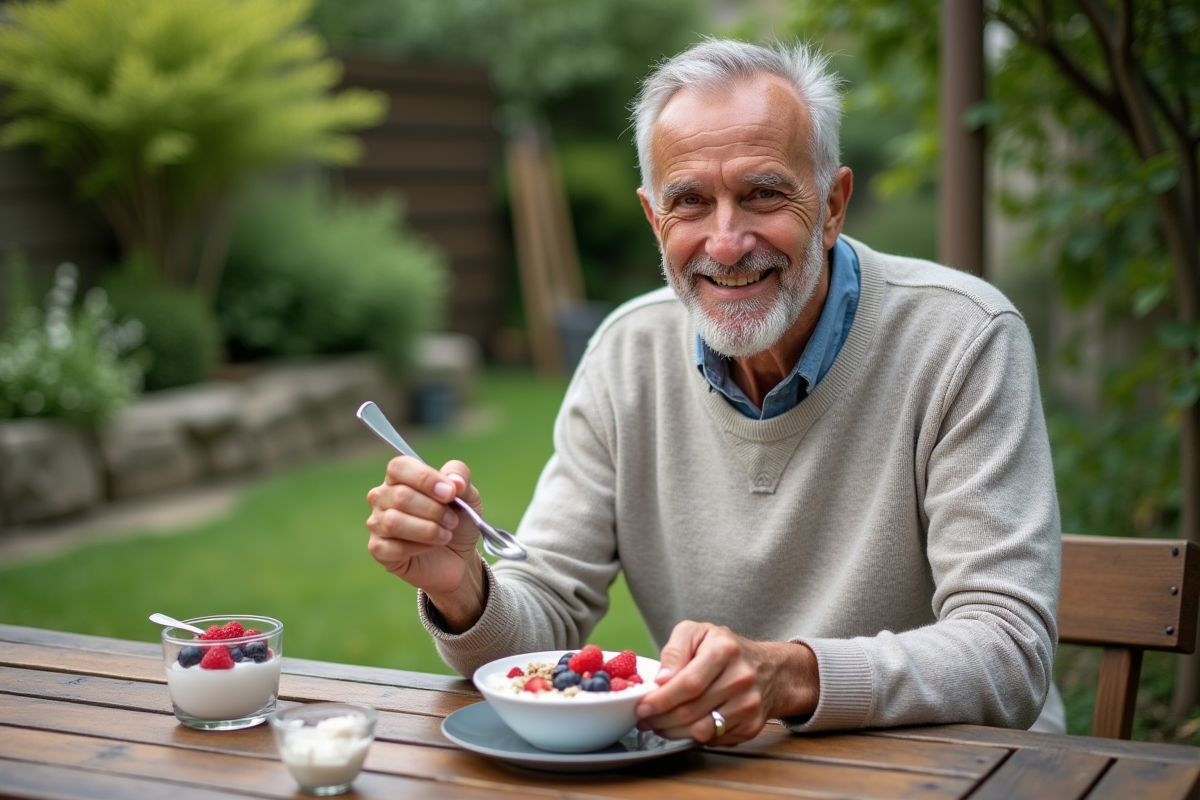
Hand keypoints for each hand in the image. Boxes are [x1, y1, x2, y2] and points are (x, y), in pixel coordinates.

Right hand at [365, 456, 485, 628]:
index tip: (450, 493)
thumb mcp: (467, 494)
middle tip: (452, 520)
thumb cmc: (457, 520)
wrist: (459, 556)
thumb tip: (454, 481)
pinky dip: (419, 548)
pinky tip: (430, 547)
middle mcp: (382, 497)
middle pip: (400, 496)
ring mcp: (377, 523)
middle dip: (434, 510)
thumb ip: (460, 477)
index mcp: (400, 477)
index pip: (399, 467)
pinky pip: (393, 547)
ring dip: (428, 530)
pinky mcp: (378, 549)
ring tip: (445, 534)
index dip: (425, 478)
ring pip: (394, 522)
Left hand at [635, 621, 818, 744]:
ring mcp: (749, 705)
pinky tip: (685, 725)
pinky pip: (714, 740)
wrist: (770, 669)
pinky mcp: (752, 726)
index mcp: (724, 650)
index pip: (689, 683)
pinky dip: (694, 736)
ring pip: (701, 731)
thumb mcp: (697, 633)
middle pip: (692, 711)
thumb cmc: (725, 648)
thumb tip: (661, 679)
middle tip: (644, 719)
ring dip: (673, 732)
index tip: (642, 706)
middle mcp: (741, 678)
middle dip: (661, 719)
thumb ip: (675, 651)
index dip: (662, 699)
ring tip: (659, 724)